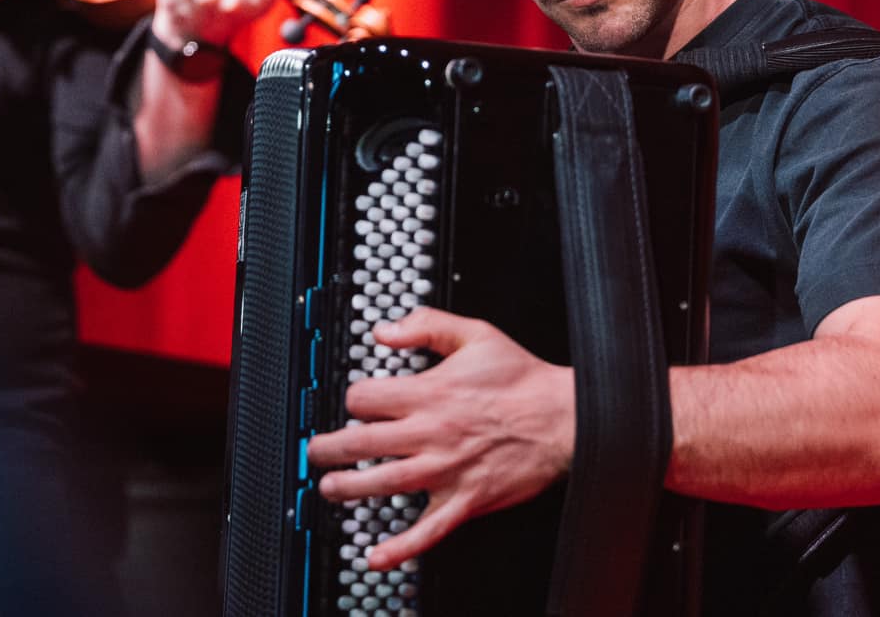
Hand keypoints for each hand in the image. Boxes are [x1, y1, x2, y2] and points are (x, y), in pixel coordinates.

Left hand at [306, 309, 574, 570]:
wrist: (563, 419)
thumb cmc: (522, 380)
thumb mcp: (475, 334)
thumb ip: (427, 324)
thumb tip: (385, 330)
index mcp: (429, 394)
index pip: (365, 398)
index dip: (353, 399)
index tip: (354, 403)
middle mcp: (430, 434)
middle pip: (361, 443)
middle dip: (328, 449)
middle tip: (315, 453)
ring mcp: (445, 472)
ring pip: (382, 484)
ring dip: (347, 490)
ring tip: (330, 489)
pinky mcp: (464, 501)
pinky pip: (426, 531)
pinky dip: (399, 548)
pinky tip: (376, 555)